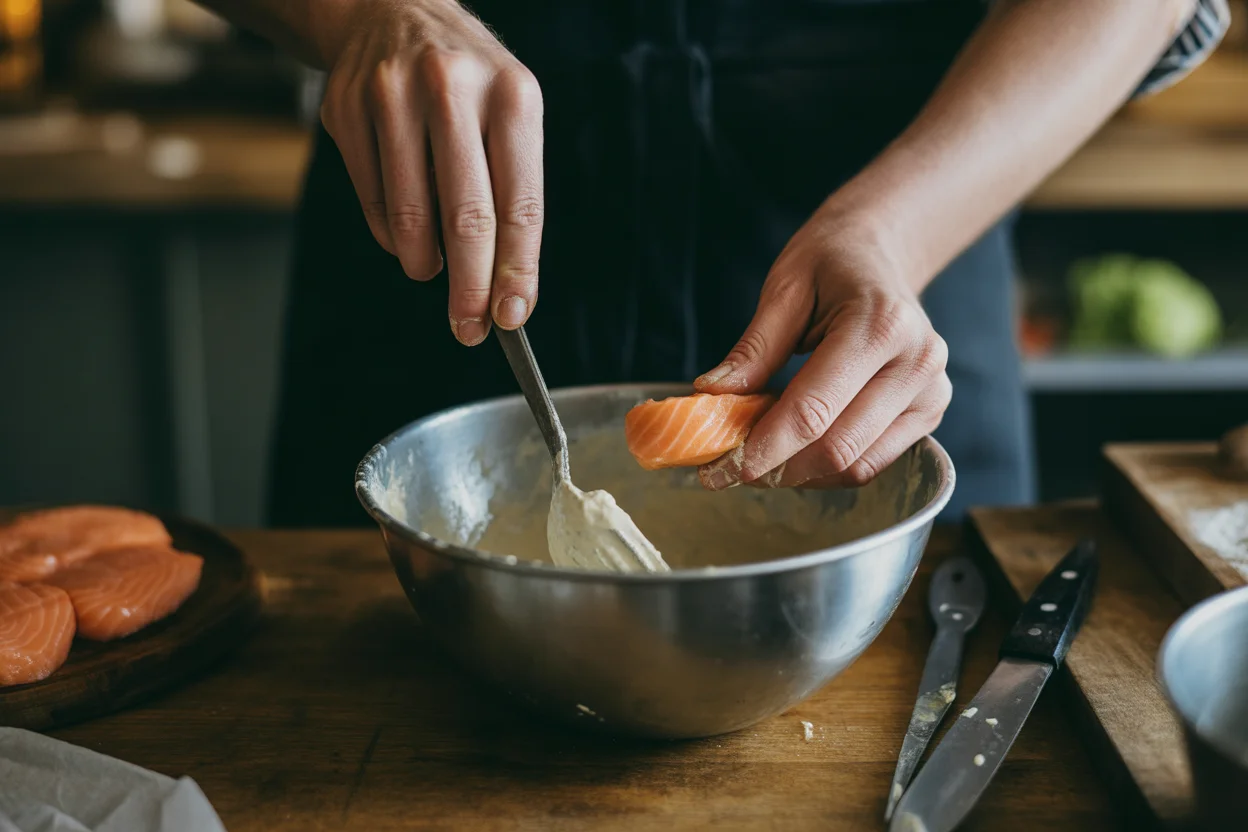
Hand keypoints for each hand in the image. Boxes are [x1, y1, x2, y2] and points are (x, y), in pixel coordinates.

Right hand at [318, 0, 542, 344]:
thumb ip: (511, 195)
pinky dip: (390, 234)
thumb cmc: (468, 83)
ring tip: (432, 271)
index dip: (517, 270)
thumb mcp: (509, 116)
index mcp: (512, 96)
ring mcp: (392, 96)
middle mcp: (453, 89)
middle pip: (466, 218)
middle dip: (470, 288)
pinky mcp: (346, 108)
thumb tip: (507, 290)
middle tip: (469, 328)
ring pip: (410, 216)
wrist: (391, 9)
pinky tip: (404, 233)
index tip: (512, 317)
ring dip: (424, 263)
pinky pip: (371, 199)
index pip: (520, 204)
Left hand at [695, 208, 950, 489]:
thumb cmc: (831, 262)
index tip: (720, 471)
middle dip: (777, 469)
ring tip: (759, 458)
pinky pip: (873, 463)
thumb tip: (712, 396)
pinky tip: (796, 453)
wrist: (883, 253)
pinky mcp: (931, 411)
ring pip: (857, 466)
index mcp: (881, 325)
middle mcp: (916, 362)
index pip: (814, 410)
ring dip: (800, 475)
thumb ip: (754, 348)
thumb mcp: (785, 288)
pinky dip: (828, 469)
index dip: (764, 448)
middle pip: (837, 447)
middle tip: (729, 470)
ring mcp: (931, 391)